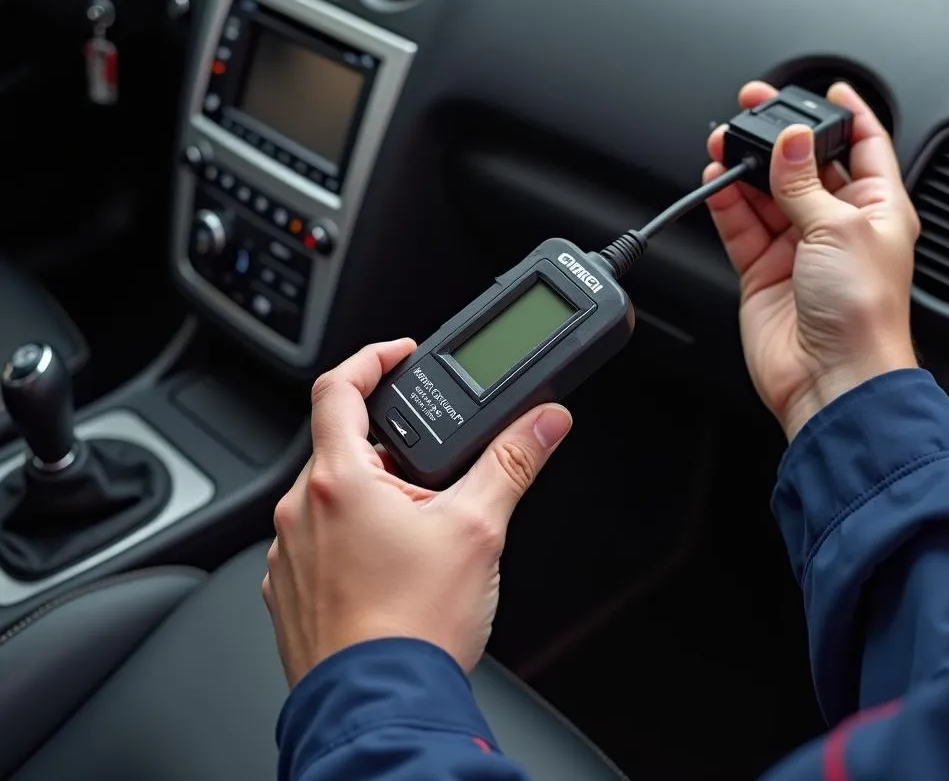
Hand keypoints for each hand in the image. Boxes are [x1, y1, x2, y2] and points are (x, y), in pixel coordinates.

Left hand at [263, 339, 572, 685]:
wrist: (381, 710)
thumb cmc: (415, 627)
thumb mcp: (478, 529)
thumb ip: (511, 463)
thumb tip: (543, 423)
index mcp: (339, 480)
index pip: (338, 386)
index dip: (371, 359)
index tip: (398, 355)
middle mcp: (301, 510)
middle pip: (340, 445)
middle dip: (388, 446)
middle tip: (431, 470)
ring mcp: (290, 553)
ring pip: (329, 497)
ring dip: (369, 495)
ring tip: (417, 528)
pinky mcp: (290, 591)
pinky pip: (317, 541)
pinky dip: (350, 537)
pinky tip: (389, 567)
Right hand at [704, 81, 919, 440]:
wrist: (830, 377)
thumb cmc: (862, 313)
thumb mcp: (840, 227)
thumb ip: (804, 182)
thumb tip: (787, 142)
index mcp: (877, 210)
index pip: (864, 147)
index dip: (847, 114)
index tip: (827, 88)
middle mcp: (837, 226)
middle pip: (805, 167)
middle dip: (780, 137)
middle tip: (753, 108)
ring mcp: (798, 249)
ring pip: (766, 193)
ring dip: (746, 167)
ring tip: (726, 142)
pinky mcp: (762, 270)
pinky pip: (740, 225)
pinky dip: (726, 202)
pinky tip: (717, 179)